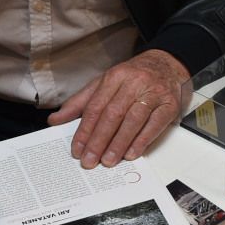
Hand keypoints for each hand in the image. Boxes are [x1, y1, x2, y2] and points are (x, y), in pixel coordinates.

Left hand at [47, 49, 188, 168]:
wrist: (167, 64)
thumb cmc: (133, 77)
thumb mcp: (104, 83)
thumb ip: (80, 102)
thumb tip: (55, 120)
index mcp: (115, 76)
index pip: (96, 106)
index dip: (84, 130)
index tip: (77, 149)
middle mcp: (134, 82)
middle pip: (113, 114)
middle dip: (99, 140)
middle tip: (90, 160)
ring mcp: (154, 93)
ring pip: (133, 120)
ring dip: (119, 143)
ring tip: (108, 161)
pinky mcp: (169, 104)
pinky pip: (154, 125)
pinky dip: (142, 141)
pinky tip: (131, 153)